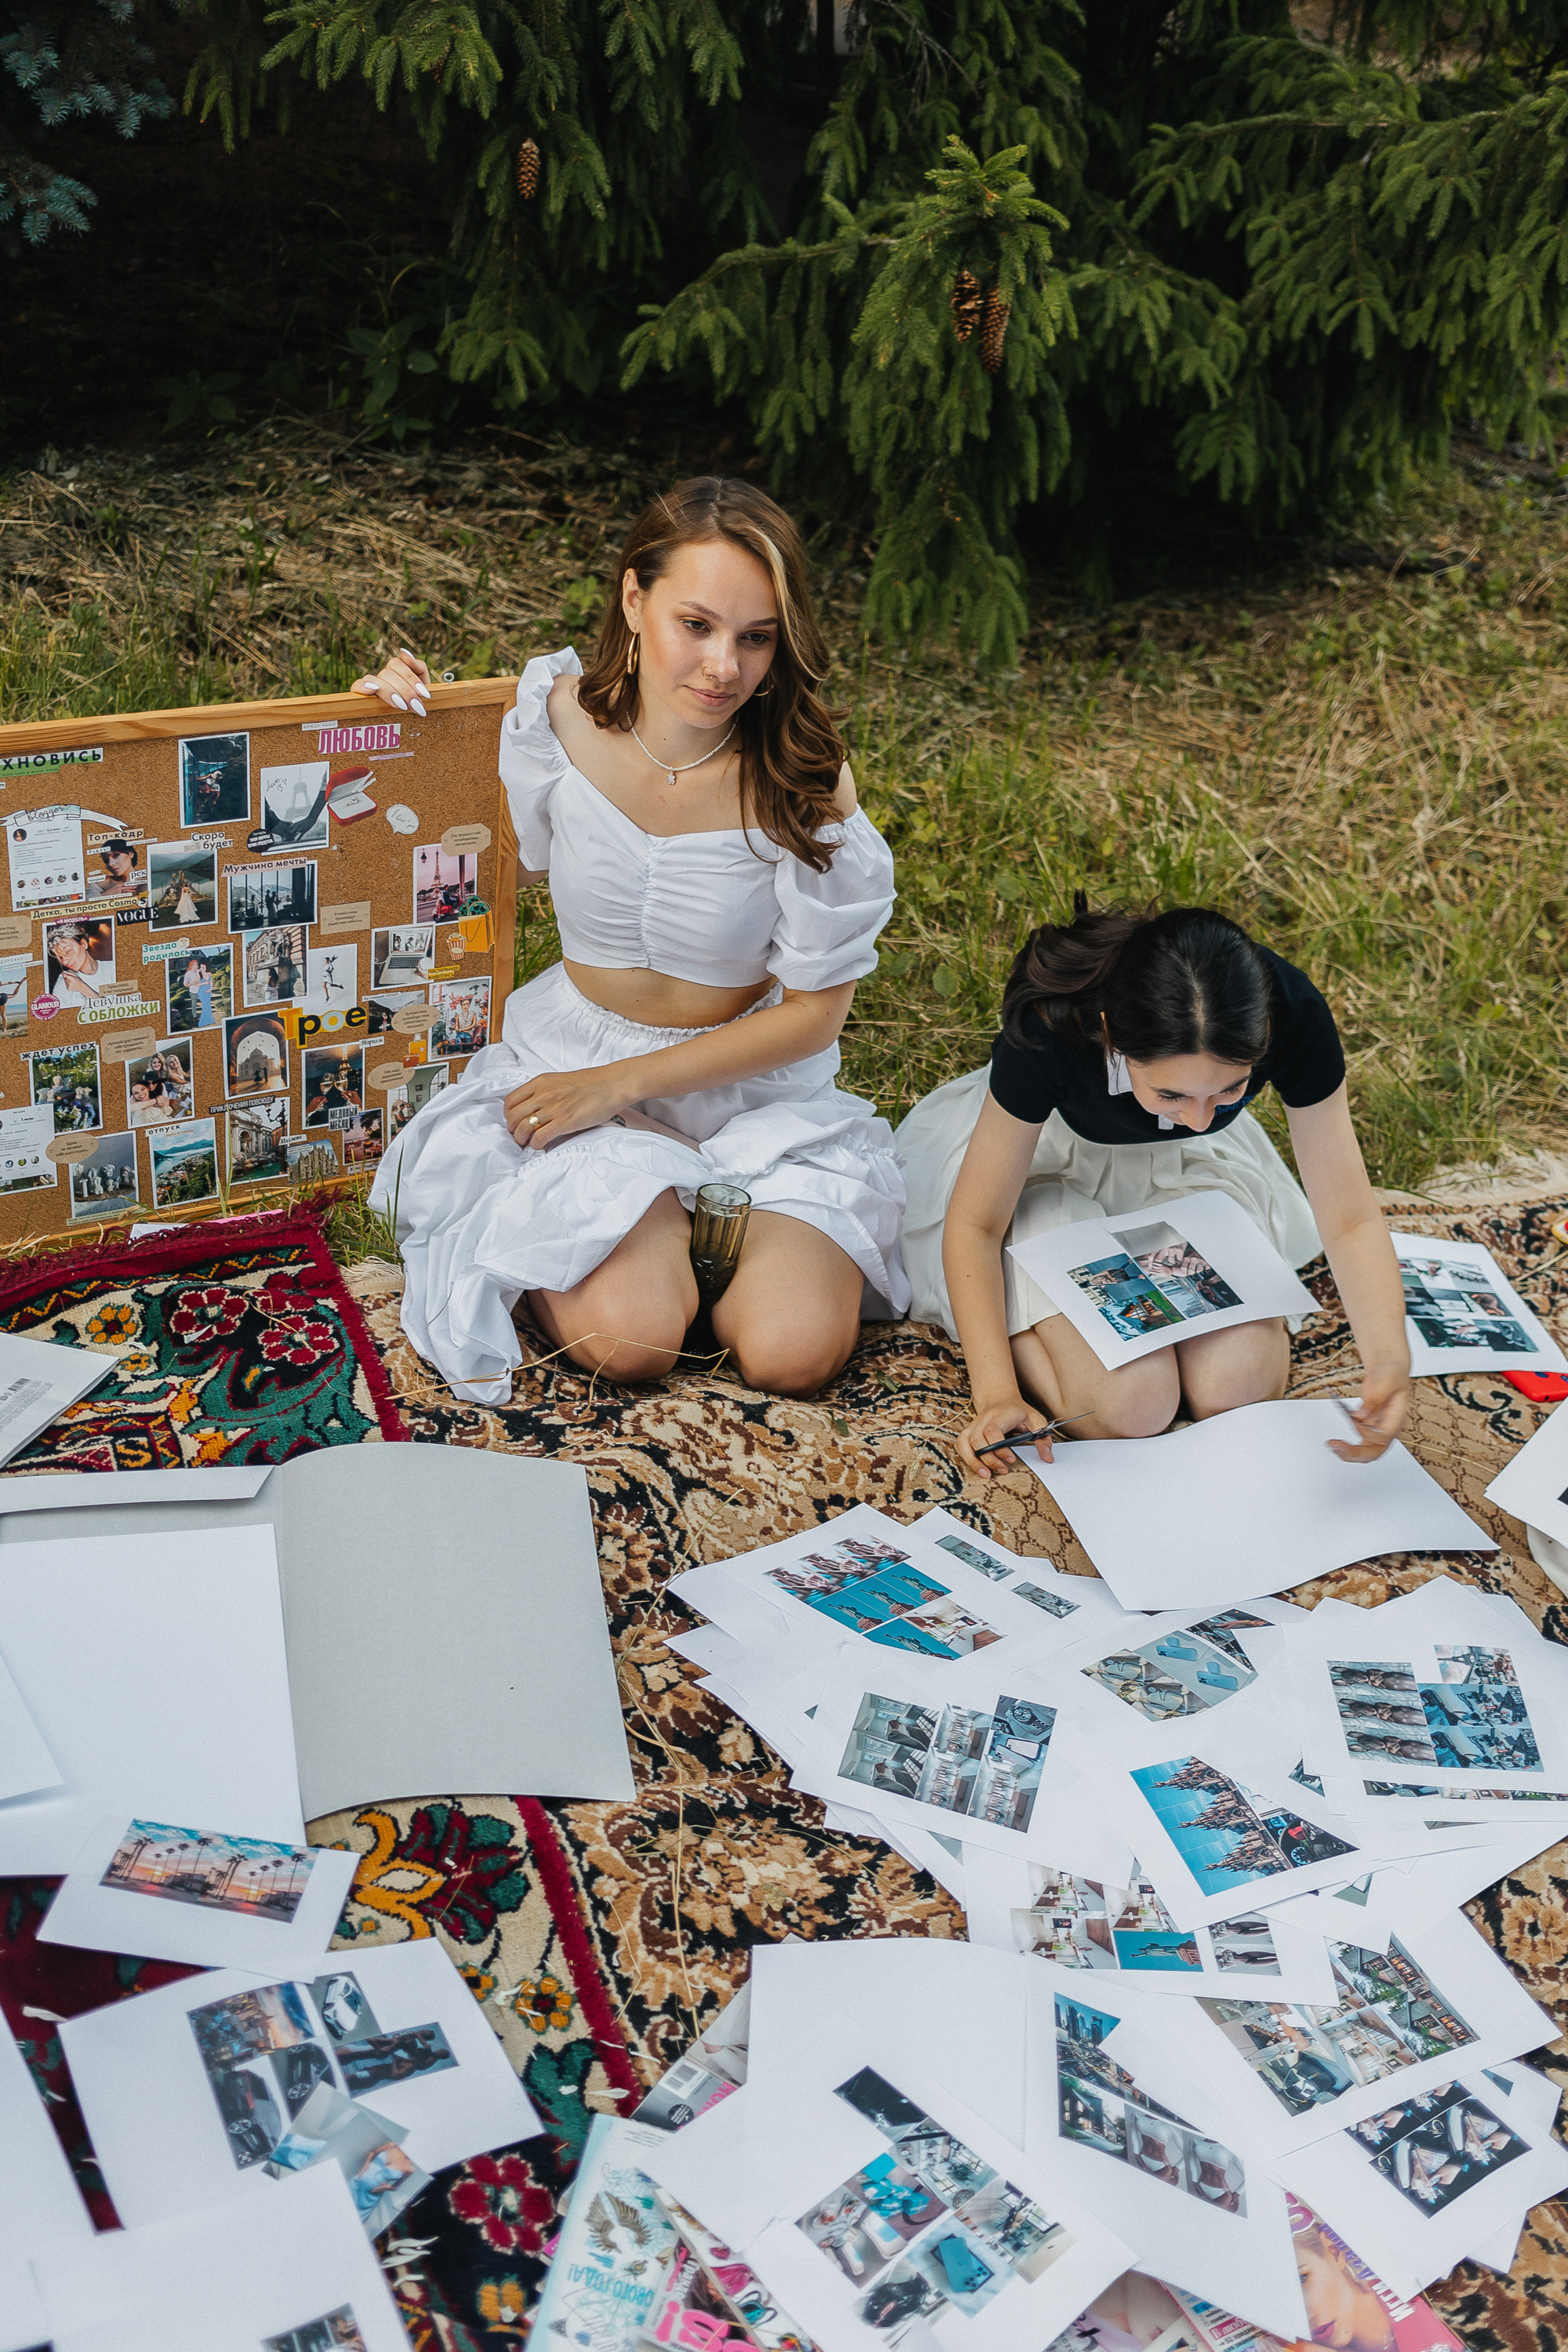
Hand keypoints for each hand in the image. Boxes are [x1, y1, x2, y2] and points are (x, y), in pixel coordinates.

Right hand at [350, 647, 430, 718]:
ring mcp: (369, 686)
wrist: (412, 729)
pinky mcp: (359, 697)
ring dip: (388, 691)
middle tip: (415, 706)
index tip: (424, 694)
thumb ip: (419, 668)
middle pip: (387, 673)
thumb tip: (403, 653)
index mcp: (395, 673)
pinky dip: (364, 685)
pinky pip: (357, 685)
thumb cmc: (417, 706)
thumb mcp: (423, 688)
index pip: (397, 664)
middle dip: (405, 690)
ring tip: (401, 706)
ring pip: (374, 679)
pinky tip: (372, 690)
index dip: (411, 678)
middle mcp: (381, 678)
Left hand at [505, 1065, 635, 1149]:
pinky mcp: (565, 1122)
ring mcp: (554, 1108)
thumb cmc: (591, 1083)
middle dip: (512, 1129)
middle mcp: (544, 1094)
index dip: (509, 1114)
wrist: (612, 1084)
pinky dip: (536, 1144)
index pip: (511, 1100)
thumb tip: (534, 1106)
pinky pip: (539, 1137)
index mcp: (541, 1082)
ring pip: (523, 1128)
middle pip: (513, 1116)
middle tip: (518, 1135)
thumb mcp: (560, 1080)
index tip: (514, 1121)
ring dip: (521, 1139)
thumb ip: (544, 1091)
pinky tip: (540, 1144)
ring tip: (526, 1142)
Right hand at [959, 1396, 1050, 1480]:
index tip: (1011, 1459)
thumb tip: (1048, 1458)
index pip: (992, 1430)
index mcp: (1001, 1415)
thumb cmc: (1018, 1412)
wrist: (999, 1399)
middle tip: (1004, 1470)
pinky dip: (966, 1457)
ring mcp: (973, 1425)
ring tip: (987, 1474)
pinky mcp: (968, 1432)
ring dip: (973, 1461)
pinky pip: (960, 1445)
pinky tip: (978, 1467)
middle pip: (977, 1439)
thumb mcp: (1036, 1420)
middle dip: (989, 1459)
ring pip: (964, 1443)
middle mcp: (983, 1419)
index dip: (999, 1447)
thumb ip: (1043, 1439)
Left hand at [1327, 1365, 1409, 1463]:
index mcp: (1396, 1419)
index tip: (1355, 1422)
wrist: (1388, 1370)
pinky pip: (1358, 1442)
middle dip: (1355, 1453)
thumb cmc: (1391, 1375)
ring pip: (1365, 1451)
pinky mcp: (1367, 1427)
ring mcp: (1377, 1429)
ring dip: (1348, 1452)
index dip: (1368, 1434)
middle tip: (1337, 1447)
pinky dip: (1346, 1444)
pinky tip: (1335, 1441)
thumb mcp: (1385, 1381)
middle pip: (1374, 1452)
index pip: (1383, 1437)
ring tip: (1332, 1444)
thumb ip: (1374, 1399)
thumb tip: (1360, 1416)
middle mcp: (1387, 1428)